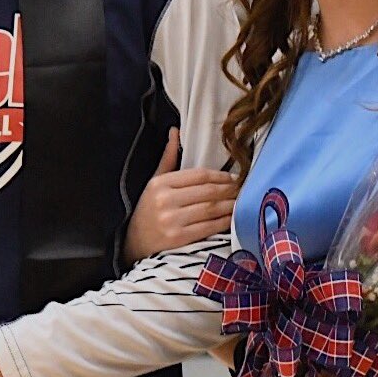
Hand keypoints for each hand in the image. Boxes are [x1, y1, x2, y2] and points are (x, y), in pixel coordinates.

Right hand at [123, 127, 237, 262]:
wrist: (133, 245)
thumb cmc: (147, 211)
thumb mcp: (153, 182)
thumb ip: (168, 158)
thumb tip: (175, 131)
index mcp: (160, 183)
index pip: (199, 175)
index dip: (221, 175)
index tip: (234, 177)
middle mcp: (165, 200)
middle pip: (208, 191)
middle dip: (230, 190)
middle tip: (244, 189)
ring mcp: (171, 220)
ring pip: (211, 208)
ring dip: (230, 204)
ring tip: (241, 201)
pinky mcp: (177, 239)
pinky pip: (208, 227)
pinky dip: (224, 221)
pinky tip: (232, 218)